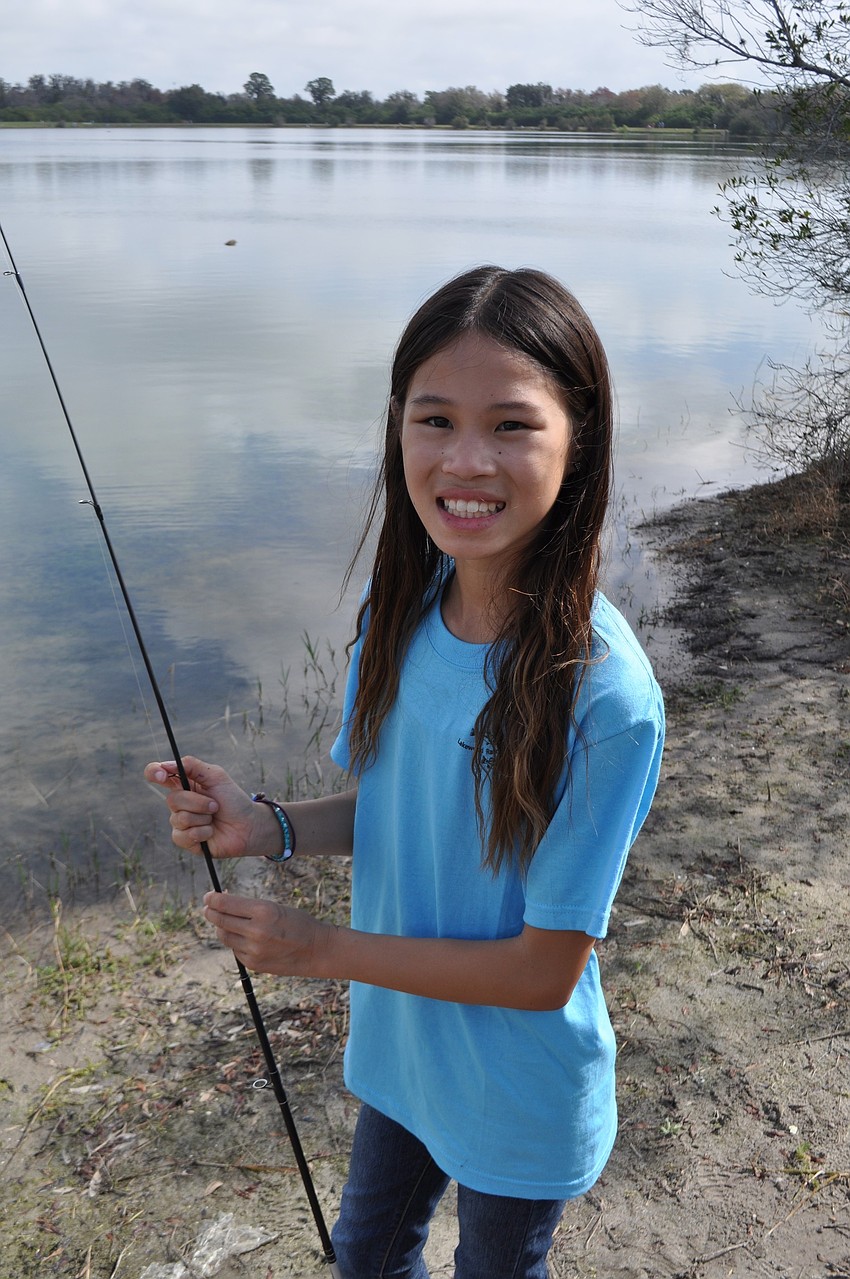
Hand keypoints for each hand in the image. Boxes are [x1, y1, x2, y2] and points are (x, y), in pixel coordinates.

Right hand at [143, 756, 269, 858]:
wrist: (248, 825)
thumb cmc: (233, 799)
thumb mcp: (215, 776)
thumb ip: (191, 765)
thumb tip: (165, 764)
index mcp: (183, 783)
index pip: (157, 774)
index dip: (154, 772)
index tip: (163, 775)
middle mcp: (179, 803)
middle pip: (172, 799)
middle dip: (198, 802)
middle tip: (215, 805)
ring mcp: (180, 822)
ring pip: (179, 818)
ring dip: (203, 818)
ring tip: (214, 818)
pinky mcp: (185, 840)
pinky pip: (183, 836)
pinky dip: (202, 832)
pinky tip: (211, 832)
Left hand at [203, 891, 331, 976]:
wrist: (315, 950)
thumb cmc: (296, 923)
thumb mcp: (275, 907)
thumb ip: (249, 907)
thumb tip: (222, 903)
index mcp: (263, 911)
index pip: (227, 904)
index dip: (213, 899)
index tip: (208, 896)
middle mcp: (256, 931)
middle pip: (221, 921)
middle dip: (211, 912)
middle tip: (207, 907)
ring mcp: (254, 950)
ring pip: (225, 936)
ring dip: (221, 927)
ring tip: (224, 921)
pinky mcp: (253, 964)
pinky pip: (235, 950)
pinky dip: (235, 942)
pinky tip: (244, 936)